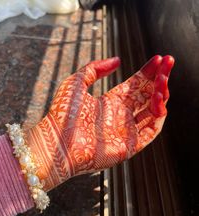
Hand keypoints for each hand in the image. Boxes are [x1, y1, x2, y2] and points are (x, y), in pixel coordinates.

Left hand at [26, 55, 174, 190]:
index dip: (148, 72)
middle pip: (147, 95)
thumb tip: (117, 59)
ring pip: (152, 111)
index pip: (135, 85)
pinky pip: (151, 130)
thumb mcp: (75, 82)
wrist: (56, 143)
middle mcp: (121, 116)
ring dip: (161, 94)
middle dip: (159, 78)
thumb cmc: (61, 115)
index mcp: (110, 102)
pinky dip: (159, 115)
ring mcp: (126, 131)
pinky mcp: (130, 146)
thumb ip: (95, 68)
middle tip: (168, 62)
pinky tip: (158, 99)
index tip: (159, 58)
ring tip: (163, 79)